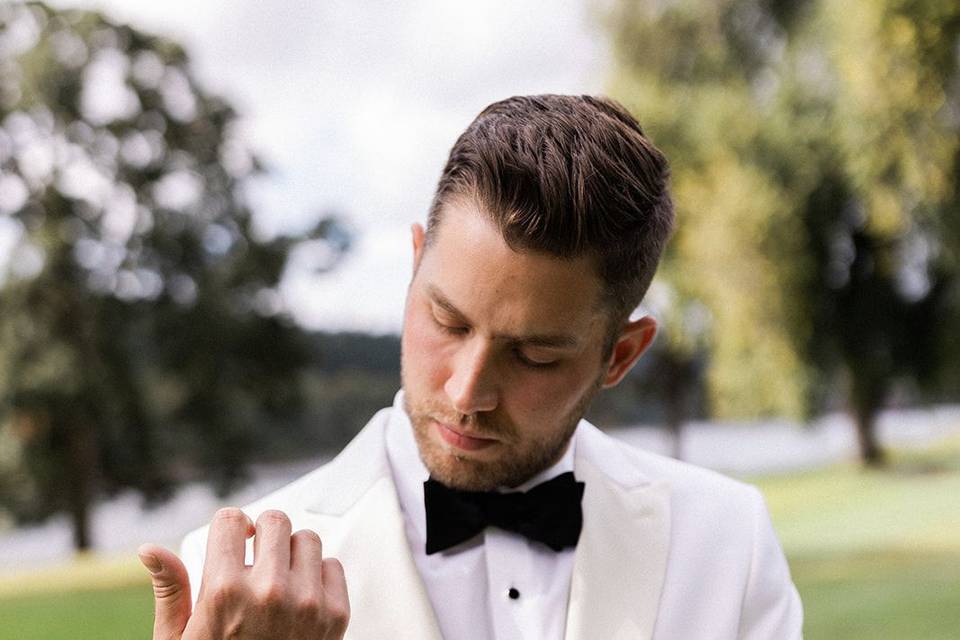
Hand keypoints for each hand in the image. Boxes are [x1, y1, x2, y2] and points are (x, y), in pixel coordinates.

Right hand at [138, 508, 348, 639]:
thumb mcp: (181, 639)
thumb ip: (171, 589)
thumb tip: (149, 549)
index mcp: (225, 590)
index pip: (231, 519)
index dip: (231, 528)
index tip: (234, 541)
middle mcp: (269, 591)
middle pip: (275, 521)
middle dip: (264, 535)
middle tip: (257, 560)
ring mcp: (307, 602)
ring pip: (308, 539)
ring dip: (294, 554)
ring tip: (279, 581)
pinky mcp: (336, 614)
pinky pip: (333, 566)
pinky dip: (318, 577)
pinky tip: (300, 599)